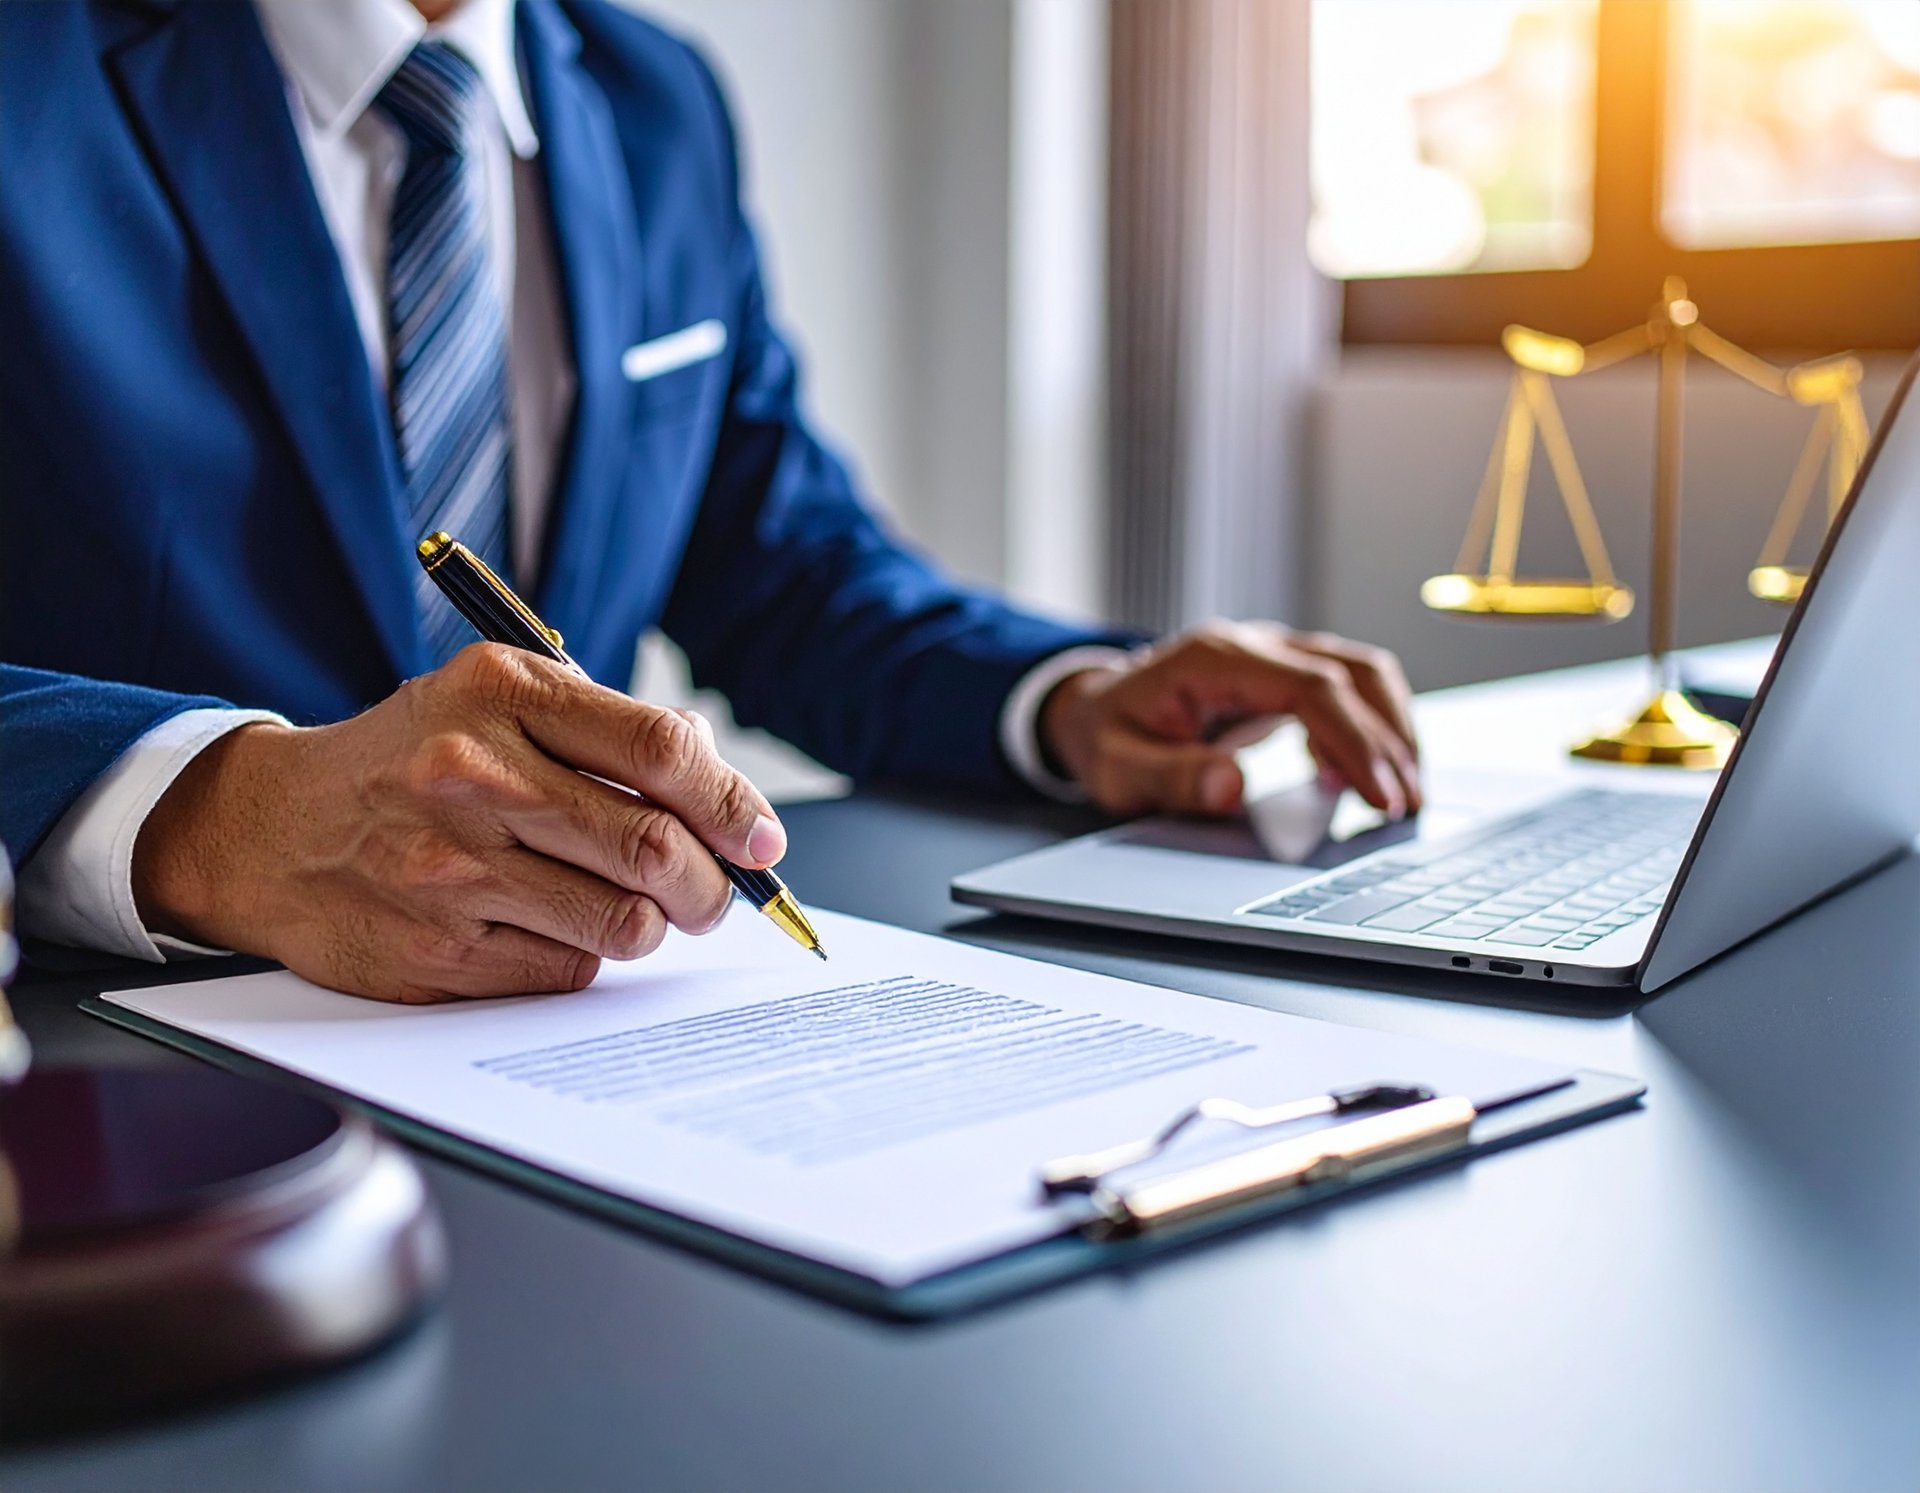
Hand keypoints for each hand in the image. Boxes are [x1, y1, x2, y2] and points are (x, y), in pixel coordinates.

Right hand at [132, 644, 785, 1003]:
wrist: (270, 832)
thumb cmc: (410, 760)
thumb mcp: (494, 701)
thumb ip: (603, 728)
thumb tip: (719, 784)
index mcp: (502, 693)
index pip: (660, 749)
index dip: (732, 802)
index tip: (761, 838)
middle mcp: (474, 775)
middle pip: (655, 846)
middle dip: (711, 884)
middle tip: (714, 892)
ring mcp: (452, 869)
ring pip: (623, 920)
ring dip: (655, 925)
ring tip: (641, 910)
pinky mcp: (437, 950)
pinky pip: (567, 969)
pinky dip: (587, 954)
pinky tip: (556, 925)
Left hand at [1038, 622, 1421, 818]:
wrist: (1095, 708)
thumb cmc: (1107, 737)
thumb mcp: (1119, 768)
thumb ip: (1173, 777)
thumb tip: (1232, 787)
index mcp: (1216, 659)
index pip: (1310, 687)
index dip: (1353, 741)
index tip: (1380, 795)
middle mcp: (1254, 645)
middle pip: (1350, 676)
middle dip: (1387, 742)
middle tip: (1405, 806)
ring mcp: (1274, 654)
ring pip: (1360, 674)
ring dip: (1391, 730)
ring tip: (1403, 795)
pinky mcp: (1285, 675)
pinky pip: (1347, 689)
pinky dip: (1370, 728)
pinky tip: (1364, 779)